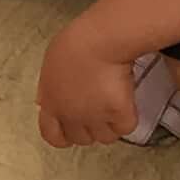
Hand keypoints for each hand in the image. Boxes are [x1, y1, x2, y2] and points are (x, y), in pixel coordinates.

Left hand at [37, 21, 139, 148]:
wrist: (100, 41)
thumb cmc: (75, 43)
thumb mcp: (51, 66)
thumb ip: (52, 89)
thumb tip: (51, 100)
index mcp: (51, 103)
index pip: (52, 135)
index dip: (64, 135)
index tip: (72, 130)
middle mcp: (71, 116)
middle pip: (82, 139)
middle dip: (90, 127)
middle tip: (99, 108)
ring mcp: (95, 118)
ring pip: (106, 137)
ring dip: (110, 124)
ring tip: (114, 102)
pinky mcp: (118, 114)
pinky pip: (126, 127)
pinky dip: (128, 117)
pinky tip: (126, 100)